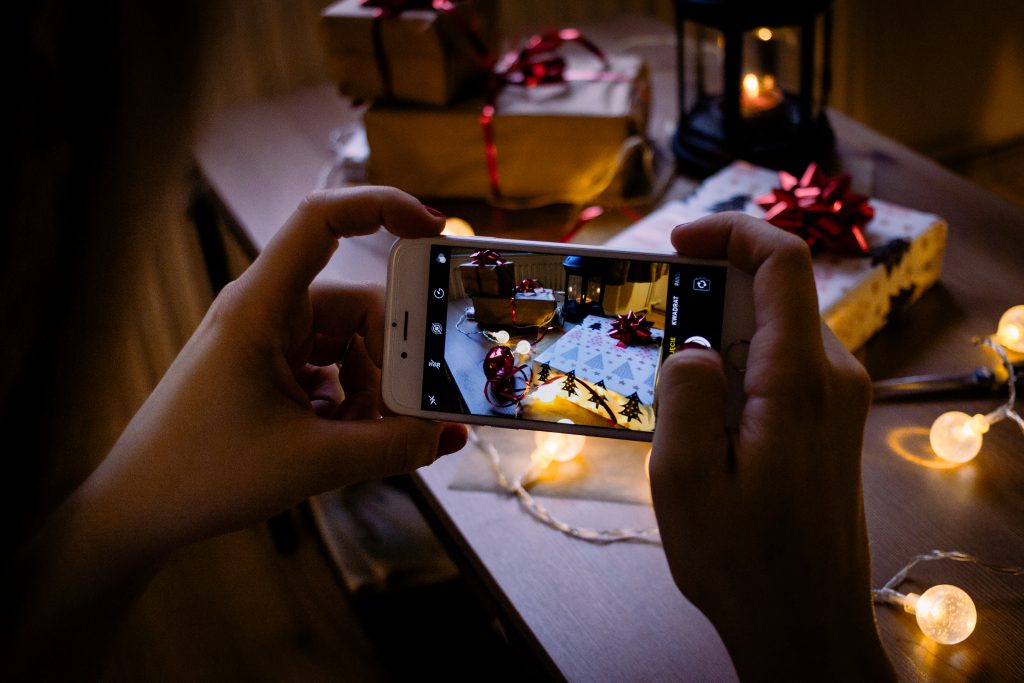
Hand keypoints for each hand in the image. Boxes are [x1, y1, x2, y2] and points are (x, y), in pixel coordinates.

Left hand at [79, 186, 466, 555]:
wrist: (140, 510)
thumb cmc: (201, 473)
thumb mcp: (312, 462)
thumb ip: (390, 447)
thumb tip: (444, 433)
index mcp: (261, 307)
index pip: (321, 219)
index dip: (381, 207)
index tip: (434, 229)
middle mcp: (267, 313)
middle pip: (359, 306)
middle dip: (395, 354)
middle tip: (419, 402)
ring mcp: (270, 344)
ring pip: (352, 345)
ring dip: (375, 390)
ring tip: (378, 439)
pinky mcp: (273, 374)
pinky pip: (334, 372)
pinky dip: (354, 404)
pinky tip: (352, 443)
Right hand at [649, 213, 893, 680]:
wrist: (805, 624)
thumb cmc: (742, 561)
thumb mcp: (684, 479)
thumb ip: (684, 393)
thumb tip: (691, 343)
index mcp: (798, 381)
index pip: (782, 261)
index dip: (730, 231)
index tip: (677, 242)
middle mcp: (830, 378)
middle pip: (771, 294)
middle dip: (705, 296)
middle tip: (645, 333)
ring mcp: (834, 401)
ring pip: (771, 332)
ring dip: (715, 337)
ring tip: (665, 388)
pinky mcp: (826, 423)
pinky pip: (778, 367)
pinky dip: (734, 368)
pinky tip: (697, 417)